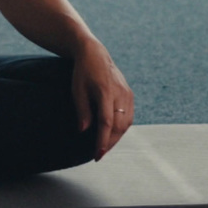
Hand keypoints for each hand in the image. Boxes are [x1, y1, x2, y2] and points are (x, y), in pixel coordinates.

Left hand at [70, 38, 133, 159]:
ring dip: (117, 137)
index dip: (103, 140)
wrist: (95, 53)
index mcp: (105, 91)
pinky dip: (122, 128)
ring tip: (105, 146)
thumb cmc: (83, 72)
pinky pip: (129, 116)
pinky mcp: (130, 94)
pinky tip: (113, 134)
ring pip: (127, 123)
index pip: (106, 122)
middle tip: (99, 154)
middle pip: (119, 125)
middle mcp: (120, 93)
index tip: (98, 154)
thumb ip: (82, 110)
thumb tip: (84, 131)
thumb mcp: (77, 90)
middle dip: (110, 142)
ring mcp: (127, 93)